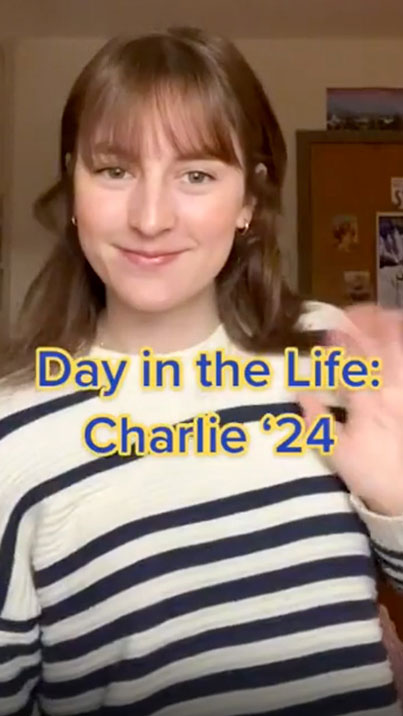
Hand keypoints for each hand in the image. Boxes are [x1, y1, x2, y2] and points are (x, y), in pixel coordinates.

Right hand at [299, 304, 402, 516]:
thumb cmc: (371, 473)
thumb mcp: (335, 453)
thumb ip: (316, 419)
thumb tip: (299, 390)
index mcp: (367, 401)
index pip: (352, 361)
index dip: (340, 341)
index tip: (329, 329)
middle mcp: (390, 390)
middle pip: (381, 346)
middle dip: (367, 324)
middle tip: (353, 312)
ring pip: (400, 351)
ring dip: (390, 328)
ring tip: (381, 313)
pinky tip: (397, 338)